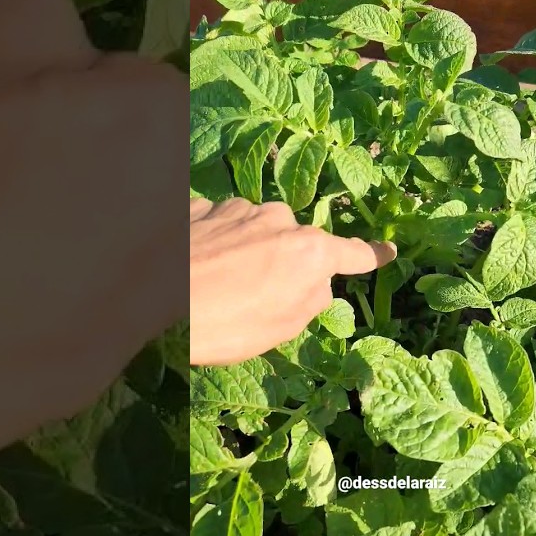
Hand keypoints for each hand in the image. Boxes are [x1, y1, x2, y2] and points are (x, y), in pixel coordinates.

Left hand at [189, 197, 395, 365]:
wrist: (149, 299)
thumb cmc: (221, 326)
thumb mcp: (279, 328)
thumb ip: (309, 301)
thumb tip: (318, 284)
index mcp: (308, 252)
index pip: (351, 253)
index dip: (370, 255)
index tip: (386, 251)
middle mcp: (278, 219)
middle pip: (295, 240)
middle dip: (284, 262)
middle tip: (257, 297)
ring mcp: (236, 207)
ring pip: (253, 229)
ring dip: (244, 251)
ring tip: (216, 286)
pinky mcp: (199, 206)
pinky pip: (217, 223)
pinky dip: (212, 243)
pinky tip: (194, 268)